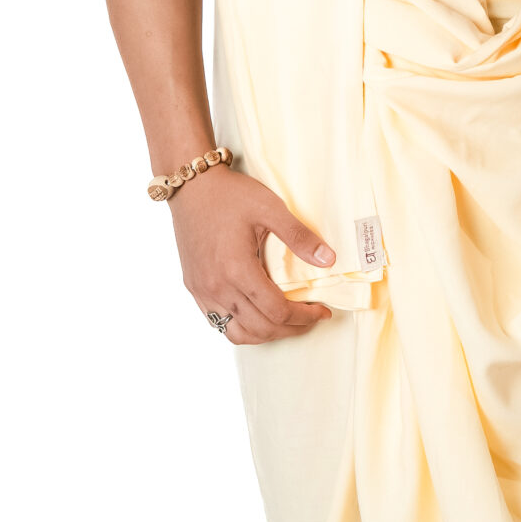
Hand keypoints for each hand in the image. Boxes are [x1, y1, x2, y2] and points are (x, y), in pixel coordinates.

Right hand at [169, 167, 336, 344]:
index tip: (322, 311)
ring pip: (237, 333)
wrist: (191, 187)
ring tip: (286, 323)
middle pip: (260, 328)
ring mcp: (203, 290)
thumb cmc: (229, 194)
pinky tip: (258, 314)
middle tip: (311, 318)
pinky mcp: (195, 287)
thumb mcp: (270, 208)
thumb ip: (299, 237)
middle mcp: (217, 286)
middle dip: (292, 329)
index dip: (305, 317)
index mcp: (237, 269)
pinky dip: (243, 327)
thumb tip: (329, 260)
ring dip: (266, 334)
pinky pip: (218, 322)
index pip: (277, 311)